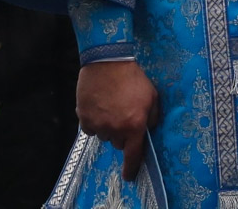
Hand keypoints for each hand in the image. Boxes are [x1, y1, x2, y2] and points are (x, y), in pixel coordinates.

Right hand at [77, 60, 160, 180]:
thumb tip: (149, 130)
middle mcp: (115, 129)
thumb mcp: (152, 96)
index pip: (133, 155)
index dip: (131, 168)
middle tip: (123, 116)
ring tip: (111, 107)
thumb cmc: (133, 78)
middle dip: (122, 134)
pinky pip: (90, 128)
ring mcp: (98, 124)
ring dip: (108, 127)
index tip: (129, 175)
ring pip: (104, 136)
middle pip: (118, 143)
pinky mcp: (84, 118)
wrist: (108, 62)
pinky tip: (99, 106)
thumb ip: (153, 117)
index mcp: (134, 126)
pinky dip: (94, 121)